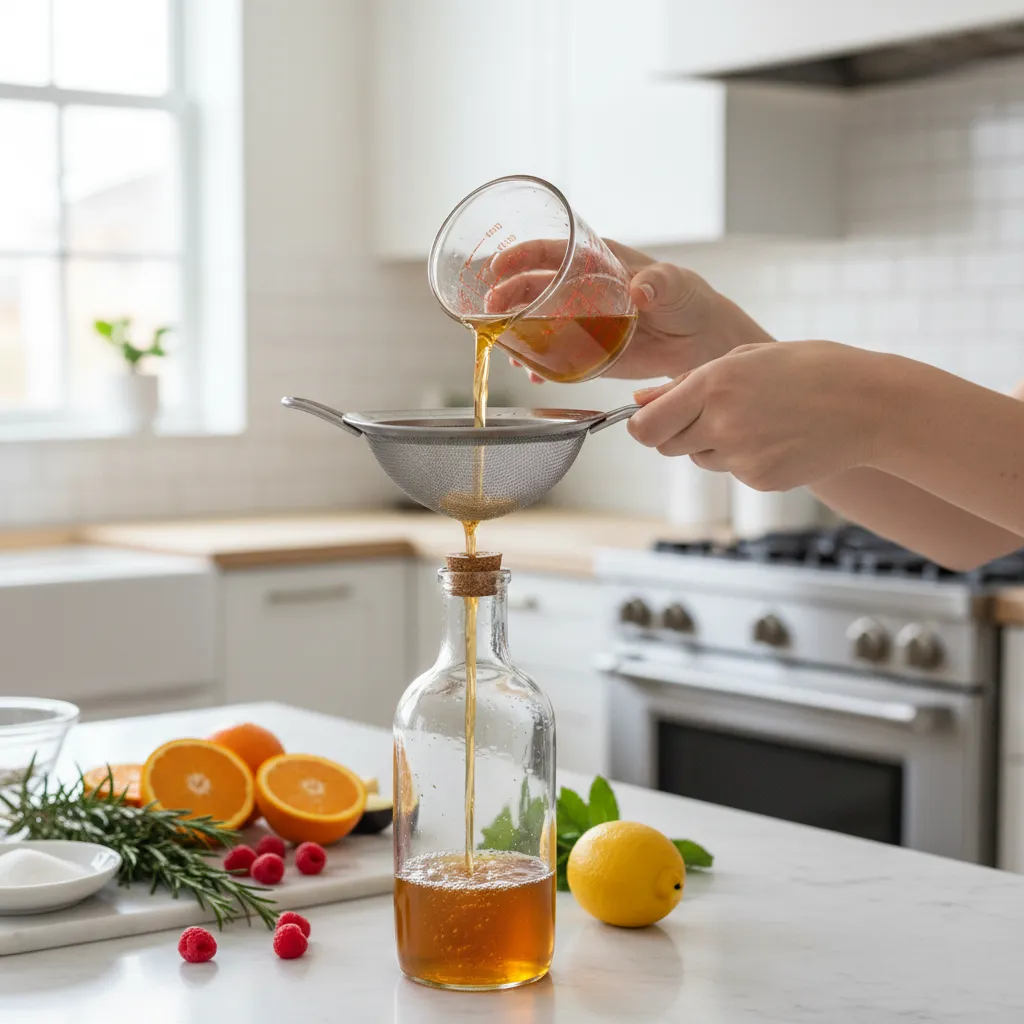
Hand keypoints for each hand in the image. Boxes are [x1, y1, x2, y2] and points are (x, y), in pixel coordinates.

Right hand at [489, 240, 773, 381]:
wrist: (699, 339)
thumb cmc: (688, 299)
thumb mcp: (674, 284)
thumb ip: (657, 283)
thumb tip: (640, 291)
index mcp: (595, 260)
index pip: (548, 252)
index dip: (519, 257)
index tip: (498, 267)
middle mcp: (580, 288)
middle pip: (531, 288)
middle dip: (507, 299)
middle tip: (492, 313)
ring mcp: (580, 320)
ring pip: (536, 322)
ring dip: (516, 334)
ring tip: (509, 349)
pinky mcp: (587, 350)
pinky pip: (555, 355)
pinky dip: (540, 364)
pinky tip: (533, 373)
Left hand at [627, 341, 884, 490]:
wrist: (870, 405)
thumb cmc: (809, 368)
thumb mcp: (745, 358)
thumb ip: (685, 383)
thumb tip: (638, 402)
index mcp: (713, 385)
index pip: (645, 427)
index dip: (642, 425)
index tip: (651, 420)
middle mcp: (721, 425)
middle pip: (666, 446)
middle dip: (676, 432)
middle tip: (710, 413)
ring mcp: (741, 458)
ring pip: (700, 459)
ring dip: (713, 443)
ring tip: (757, 418)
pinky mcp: (760, 480)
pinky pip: (733, 472)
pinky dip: (745, 458)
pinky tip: (777, 437)